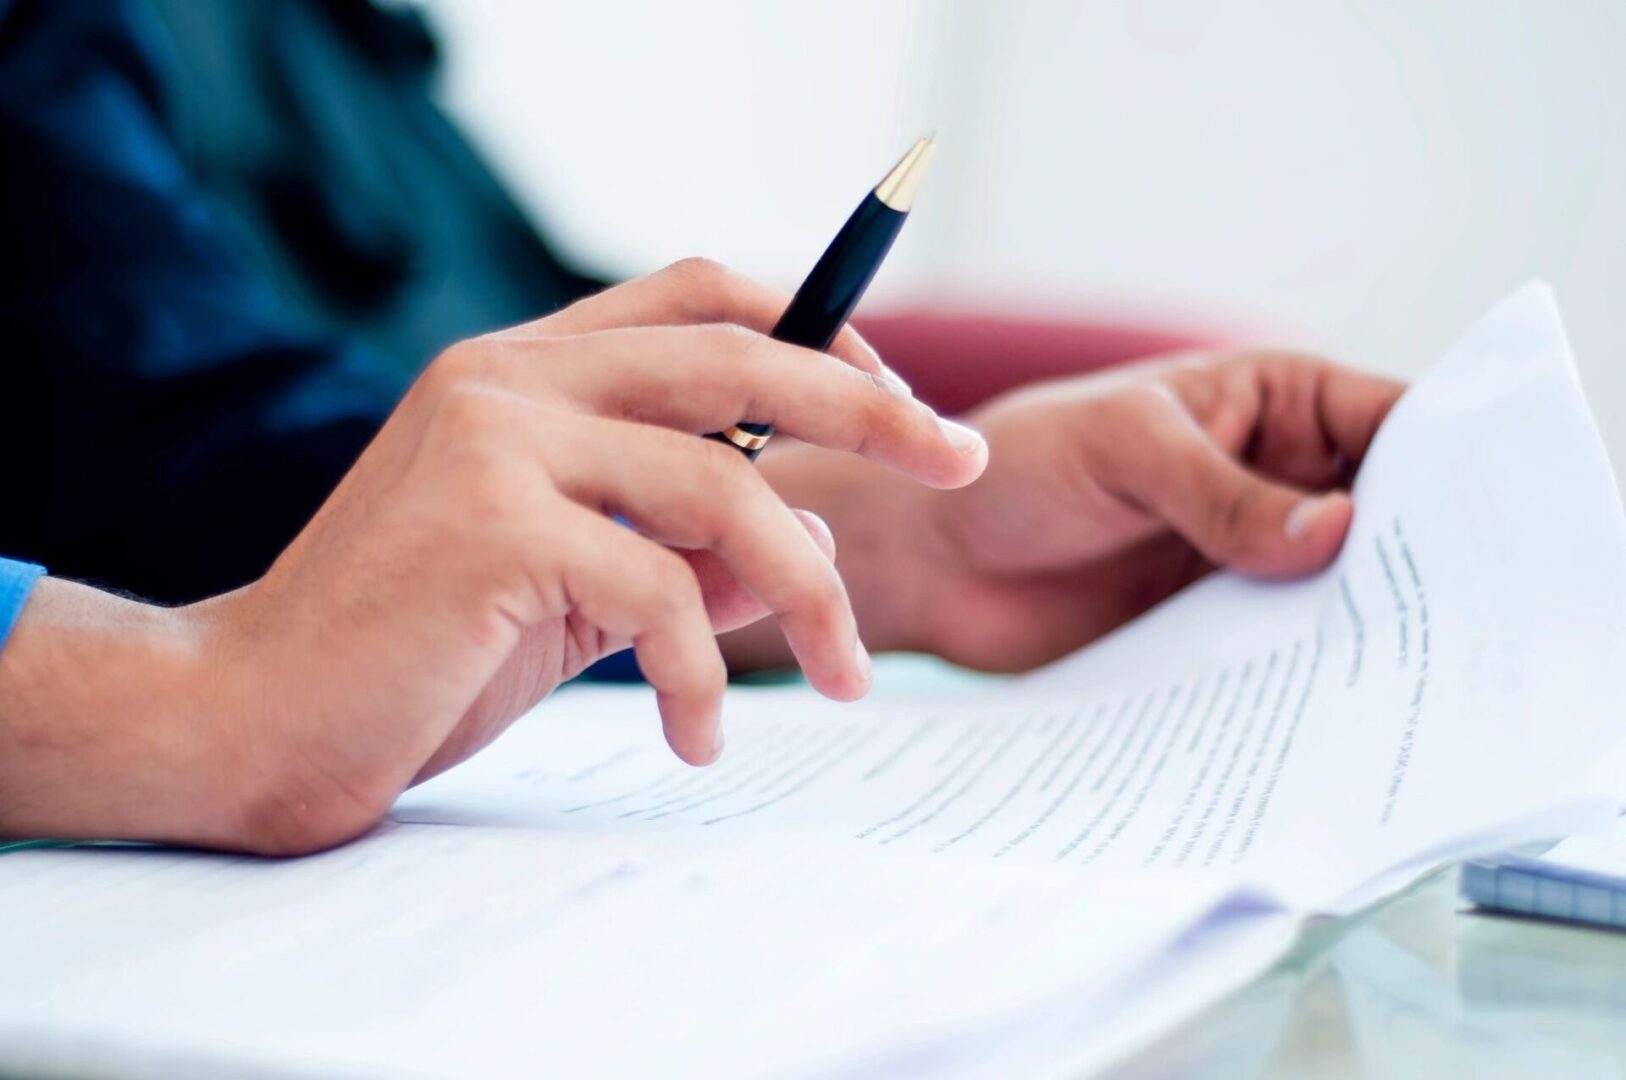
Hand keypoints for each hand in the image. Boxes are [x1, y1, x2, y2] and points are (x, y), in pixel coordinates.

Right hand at [0, 260, 985, 853]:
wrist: (253, 711)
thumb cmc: (418, 648)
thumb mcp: (567, 580)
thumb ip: (670, 544)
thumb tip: (800, 553)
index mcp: (526, 366)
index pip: (699, 294)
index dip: (813, 329)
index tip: (897, 397)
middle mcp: (511, 376)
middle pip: (740, 356)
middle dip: (872, 410)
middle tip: (964, 464)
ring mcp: (497, 440)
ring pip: (725, 485)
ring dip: (812, 591)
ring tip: (845, 679)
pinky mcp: (492, 529)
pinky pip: (662, 594)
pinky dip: (704, 676)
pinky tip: (696, 738)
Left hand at [742, 349, 1400, 671]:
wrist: (930, 554)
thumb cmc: (1015, 465)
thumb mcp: (1123, 451)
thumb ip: (1220, 491)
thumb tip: (1339, 528)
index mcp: (1270, 402)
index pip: (1389, 421)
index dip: (1445, 461)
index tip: (1483, 519)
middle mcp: (1272, 479)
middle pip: (1382, 516)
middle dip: (1415, 558)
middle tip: (1456, 617)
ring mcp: (1245, 557)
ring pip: (1337, 591)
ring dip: (1362, 628)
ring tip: (1404, 679)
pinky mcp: (1209, 628)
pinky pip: (1277, 650)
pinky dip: (1302, 675)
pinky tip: (1324, 710)